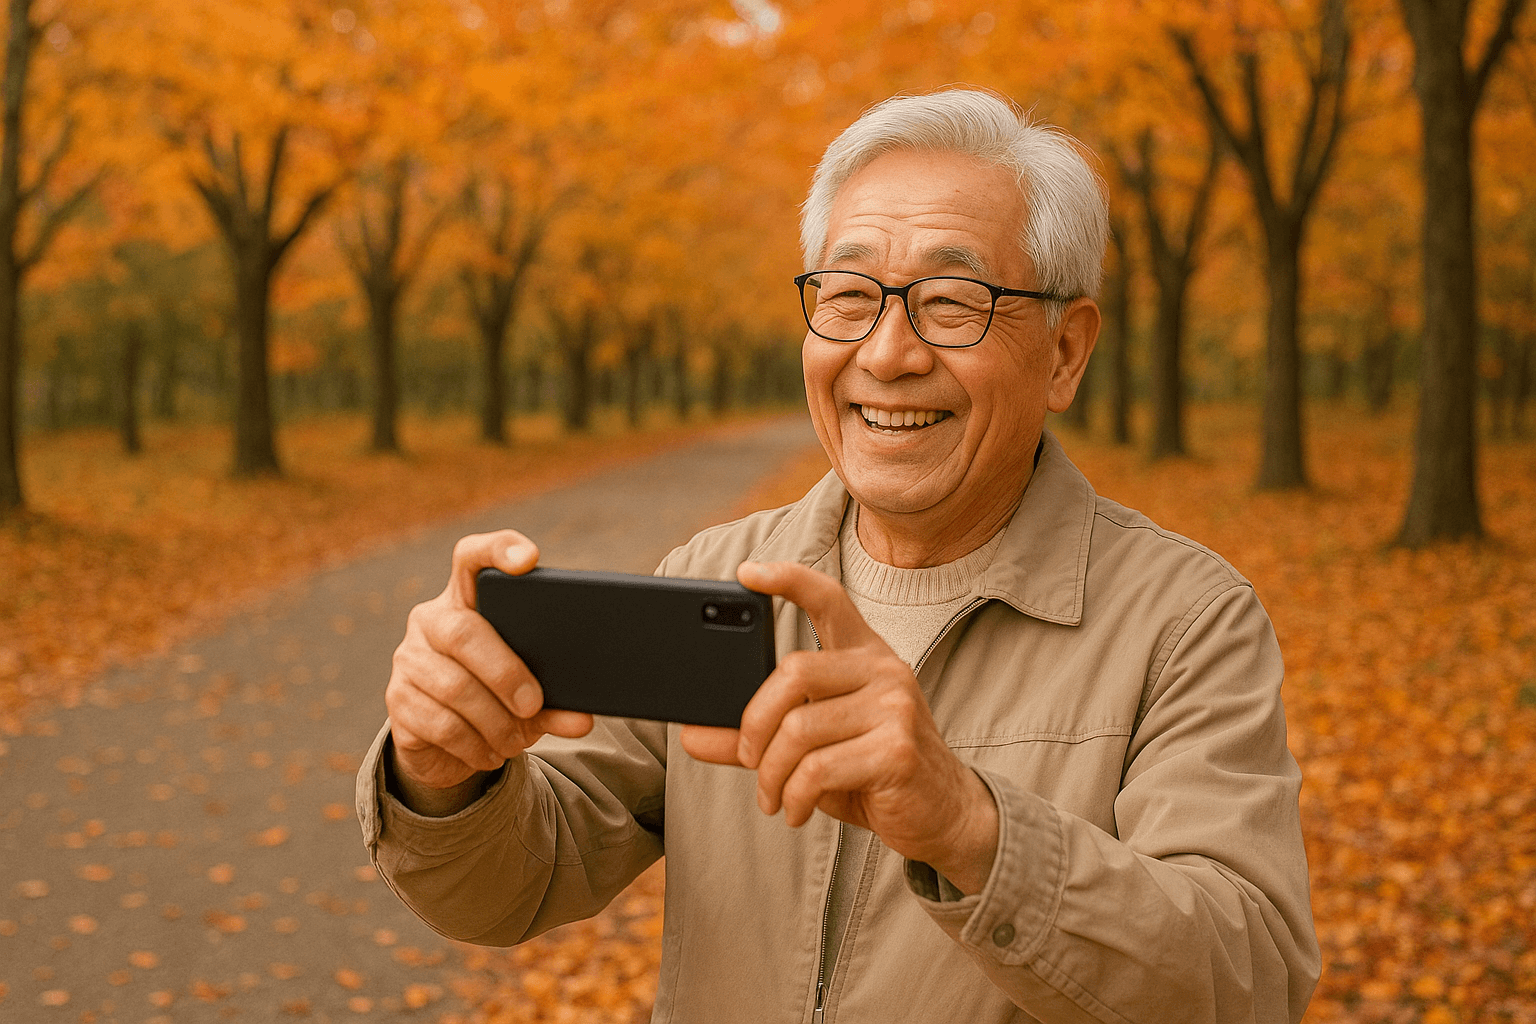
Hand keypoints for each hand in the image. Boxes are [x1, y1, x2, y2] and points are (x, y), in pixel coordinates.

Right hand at [385, 530, 592, 807]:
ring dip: (494, 721)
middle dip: (505, 672)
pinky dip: (473, 744)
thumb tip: (582, 720)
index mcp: (467, 598)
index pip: (472, 556)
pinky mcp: (397, 700)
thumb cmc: (498, 698)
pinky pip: (439, 723)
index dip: (498, 548)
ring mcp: (408, 658)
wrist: (446, 744)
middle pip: (464, 631)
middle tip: (533, 704)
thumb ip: (558, 700)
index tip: (530, 558)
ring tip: (515, 740)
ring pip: (453, 686)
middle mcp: (430, 620)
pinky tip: (489, 753)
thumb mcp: (531, 696)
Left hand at [680, 561, 997, 893]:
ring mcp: (895, 708)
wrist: (943, 815)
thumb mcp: (813, 748)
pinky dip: (794, 797)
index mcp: (864, 655)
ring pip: (799, 729)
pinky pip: (817, 769)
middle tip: (749, 759)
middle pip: (792, 673)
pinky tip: (795, 810)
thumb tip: (692, 735)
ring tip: (773, 798)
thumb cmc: (872, 773)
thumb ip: (756, 736)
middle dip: (754, 723)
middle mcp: (884, 670)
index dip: (788, 580)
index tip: (746, 573)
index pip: (828, 599)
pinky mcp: (897, 751)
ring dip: (771, 774)